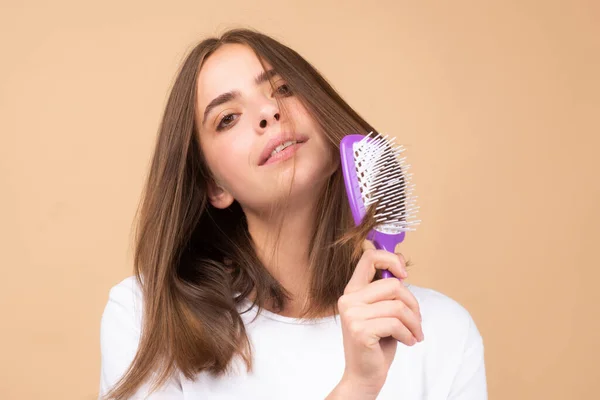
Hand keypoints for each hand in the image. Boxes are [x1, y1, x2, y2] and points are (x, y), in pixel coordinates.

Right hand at [336, 241, 422, 397]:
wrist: (363, 375)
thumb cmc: (377, 343)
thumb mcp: (382, 311)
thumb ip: (386, 291)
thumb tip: (401, 269)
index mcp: (353, 290)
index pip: (369, 257)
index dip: (391, 259)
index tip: (404, 275)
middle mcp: (348, 299)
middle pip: (393, 285)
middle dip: (413, 304)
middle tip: (417, 321)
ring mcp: (351, 314)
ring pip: (398, 306)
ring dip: (414, 323)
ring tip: (415, 334)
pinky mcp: (359, 330)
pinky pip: (396, 324)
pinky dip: (408, 335)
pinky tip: (407, 342)